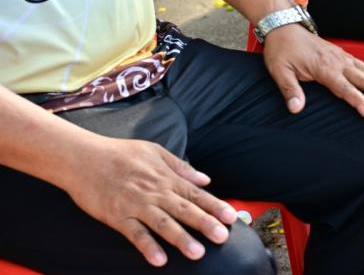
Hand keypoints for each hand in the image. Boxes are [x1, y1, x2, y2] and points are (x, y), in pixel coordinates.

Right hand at [64, 136, 238, 266]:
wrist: (84, 158)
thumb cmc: (120, 153)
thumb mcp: (155, 151)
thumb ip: (181, 167)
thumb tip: (205, 179)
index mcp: (166, 177)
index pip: (196, 194)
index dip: (214, 206)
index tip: (231, 217)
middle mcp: (155, 192)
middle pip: (185, 210)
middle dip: (205, 224)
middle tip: (222, 238)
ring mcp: (136, 205)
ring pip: (163, 224)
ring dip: (181, 239)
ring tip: (197, 253)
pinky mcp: (116, 216)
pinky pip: (135, 234)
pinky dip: (147, 246)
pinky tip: (159, 260)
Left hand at [263, 23, 363, 120]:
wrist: (285, 28)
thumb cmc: (282, 50)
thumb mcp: (279, 71)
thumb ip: (290, 90)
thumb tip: (296, 109)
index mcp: (324, 68)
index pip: (346, 89)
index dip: (360, 102)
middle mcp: (339, 62)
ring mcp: (344, 58)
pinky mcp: (344, 56)